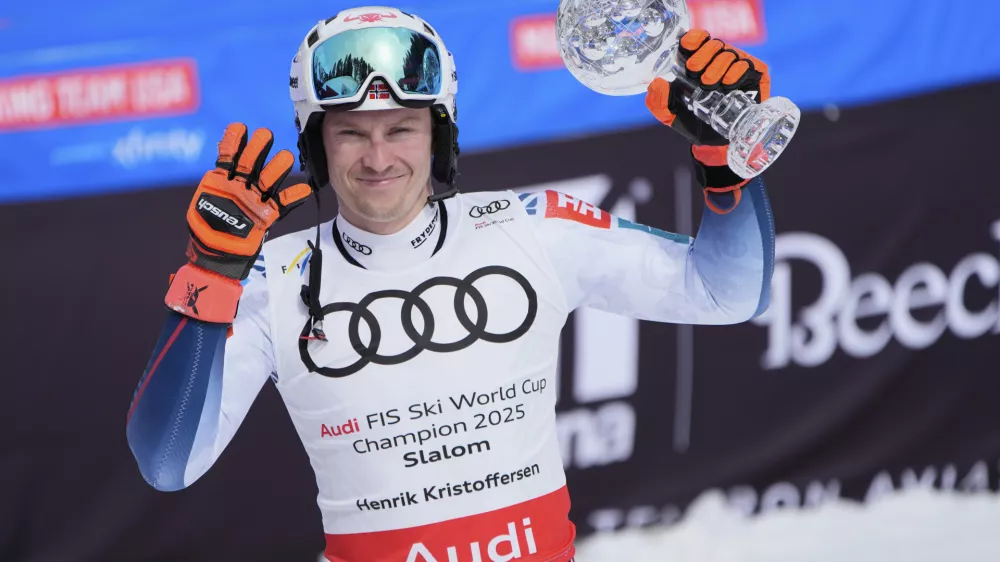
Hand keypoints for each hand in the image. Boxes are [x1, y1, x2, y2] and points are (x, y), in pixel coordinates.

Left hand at [164, 123, 311, 322]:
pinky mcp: (266, 216)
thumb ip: (210, 191)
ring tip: (285, 156)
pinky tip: (303, 188)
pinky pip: (281, 204)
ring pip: (267, 179)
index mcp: (221, 184)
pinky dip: (292, 196)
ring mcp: (254, 201)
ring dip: (276, 167)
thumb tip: (215, 176)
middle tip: (265, 135)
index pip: (228, 157)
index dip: (233, 142)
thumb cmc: (204, 235)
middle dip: (257, 148)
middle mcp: (239, 188)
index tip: (240, 127)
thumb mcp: (198, 209)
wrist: (216, 259)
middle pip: (251, 163)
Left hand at [646, 30, 771, 209]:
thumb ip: (657, 102)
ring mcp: (738, 67)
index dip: (694, 38)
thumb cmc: (693, 123)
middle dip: (703, 56)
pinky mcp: (756, 76)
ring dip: (718, 66)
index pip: (698, 39)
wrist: (714, 144)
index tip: (686, 47)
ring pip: (730, 54)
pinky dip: (736, 72)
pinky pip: (747, 66)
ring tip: (709, 84)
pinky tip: (727, 84)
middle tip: (694, 74)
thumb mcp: (669, 115)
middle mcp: (719, 61)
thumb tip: (658, 82)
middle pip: (714, 44)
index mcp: (699, 62)